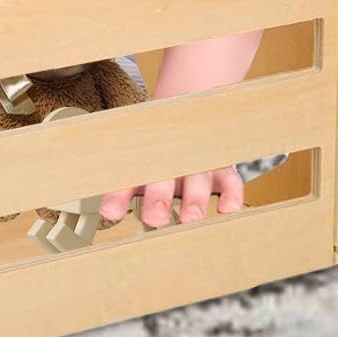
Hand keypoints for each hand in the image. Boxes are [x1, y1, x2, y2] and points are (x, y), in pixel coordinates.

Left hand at [100, 165, 244, 228]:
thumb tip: (106, 214)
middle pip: (164, 178)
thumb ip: (122, 192)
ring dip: (193, 199)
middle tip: (154, 218)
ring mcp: (199, 166)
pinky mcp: (224, 172)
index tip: (110, 212)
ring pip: (198, 180)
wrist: (190, 117)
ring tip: (189, 218)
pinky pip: (231, 182)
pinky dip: (231, 195)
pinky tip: (226, 209)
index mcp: (145, 161)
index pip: (128, 178)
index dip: (118, 195)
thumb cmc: (159, 156)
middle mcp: (172, 163)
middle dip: (159, 198)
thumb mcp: (138, 169)